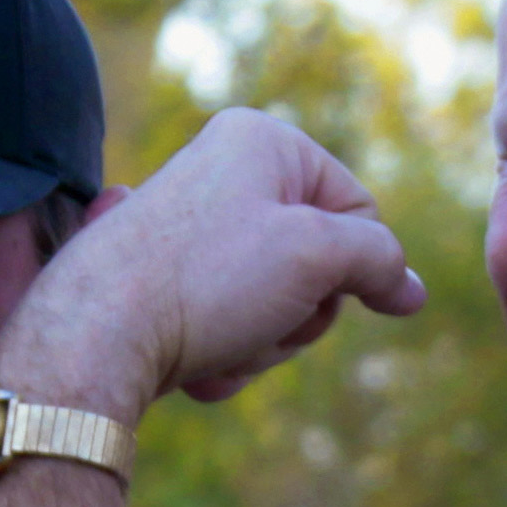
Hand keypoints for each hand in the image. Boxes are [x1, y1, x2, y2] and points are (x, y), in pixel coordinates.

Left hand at [0, 109, 427, 415]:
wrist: (95, 336)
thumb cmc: (207, 279)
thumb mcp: (315, 256)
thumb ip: (379, 262)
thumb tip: (411, 289)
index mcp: (262, 141)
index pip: (358, 210)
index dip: (356, 267)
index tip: (315, 292)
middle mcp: (225, 173)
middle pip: (318, 264)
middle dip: (299, 314)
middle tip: (261, 319)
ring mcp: (194, 230)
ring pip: (276, 305)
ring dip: (261, 344)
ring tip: (219, 344)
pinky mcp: (168, 282)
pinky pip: (229, 323)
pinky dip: (223, 354)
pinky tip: (194, 365)